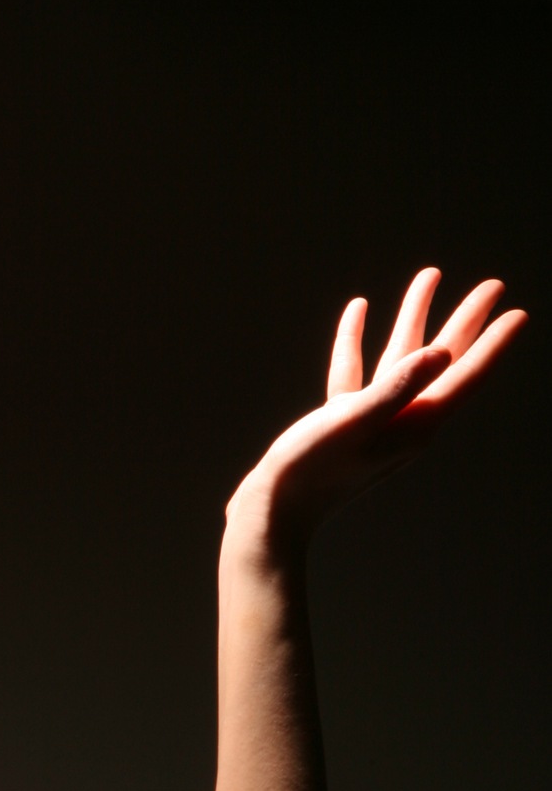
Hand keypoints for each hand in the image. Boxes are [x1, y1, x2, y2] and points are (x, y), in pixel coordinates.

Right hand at [228, 267, 526, 546]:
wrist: (271, 514)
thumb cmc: (310, 471)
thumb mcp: (354, 422)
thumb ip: (397, 387)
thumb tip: (442, 354)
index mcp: (415, 425)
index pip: (465, 376)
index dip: (493, 343)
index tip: (518, 312)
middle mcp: (403, 422)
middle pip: (444, 361)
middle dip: (466, 321)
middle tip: (493, 286)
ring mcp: (374, 421)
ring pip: (402, 357)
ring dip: (415, 317)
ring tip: (428, 276)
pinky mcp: (344, 421)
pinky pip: (359, 369)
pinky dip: (359, 338)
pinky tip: (358, 311)